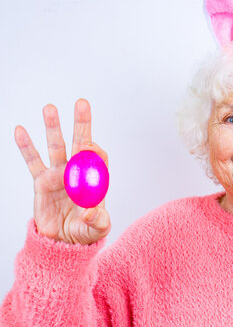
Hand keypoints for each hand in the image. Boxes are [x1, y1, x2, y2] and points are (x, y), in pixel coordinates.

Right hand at [14, 99, 110, 244]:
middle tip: (81, 103)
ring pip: (56, 146)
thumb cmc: (84, 232)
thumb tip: (92, 213)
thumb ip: (98, 222)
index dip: (95, 151)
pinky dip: (26, 147)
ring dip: (53, 127)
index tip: (88, 148)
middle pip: (80, 143)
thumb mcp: (96, 229)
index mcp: (94, 181)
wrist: (62, 242)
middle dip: (81, 124)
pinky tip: (21, 130)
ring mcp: (58, 175)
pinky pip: (32, 162)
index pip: (97, 158)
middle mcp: (77, 173)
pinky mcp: (41, 181)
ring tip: (50, 107)